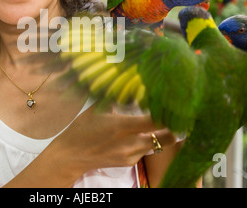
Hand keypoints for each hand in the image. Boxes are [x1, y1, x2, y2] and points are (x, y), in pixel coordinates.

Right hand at [50, 104, 177, 174]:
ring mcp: (131, 155)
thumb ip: (115, 97)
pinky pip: (146, 151)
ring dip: (161, 134)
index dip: (169, 113)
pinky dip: (147, 142)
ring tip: (159, 123)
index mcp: (121, 126)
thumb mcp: (97, 108)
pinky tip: (138, 134)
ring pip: (158, 145)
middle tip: (175, 117)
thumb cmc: (82, 128)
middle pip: (167, 138)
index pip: (156, 121)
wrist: (71, 156)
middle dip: (174, 128)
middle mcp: (130, 143)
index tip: (174, 105)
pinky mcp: (129, 163)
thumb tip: (129, 82)